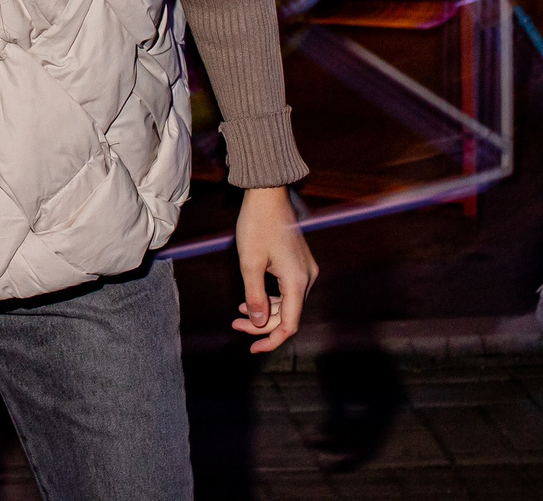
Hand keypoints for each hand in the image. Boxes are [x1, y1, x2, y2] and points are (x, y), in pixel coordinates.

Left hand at [231, 185, 317, 353]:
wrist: (267, 195)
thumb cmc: (257, 225)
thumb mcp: (249, 263)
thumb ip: (255, 296)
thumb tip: (259, 324)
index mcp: (296, 281)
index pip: (289, 324)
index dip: (271, 340)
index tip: (252, 348)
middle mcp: (306, 278)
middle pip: (288, 315)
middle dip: (262, 324)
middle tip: (235, 323)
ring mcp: (305, 270)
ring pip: (288, 303)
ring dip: (266, 312)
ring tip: (239, 313)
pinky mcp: (299, 263)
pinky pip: (287, 290)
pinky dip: (271, 298)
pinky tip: (251, 299)